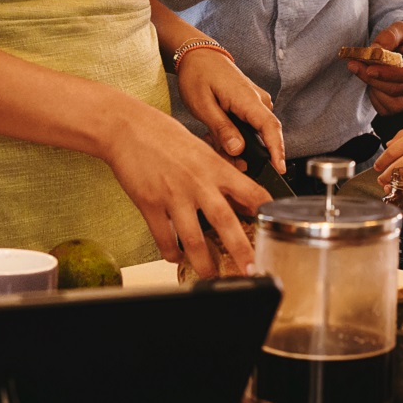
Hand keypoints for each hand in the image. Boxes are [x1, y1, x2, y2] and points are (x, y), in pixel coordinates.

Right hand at [103, 104, 269, 276]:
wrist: (127, 127)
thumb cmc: (165, 136)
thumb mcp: (202, 150)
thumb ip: (221, 175)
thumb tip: (241, 201)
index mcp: (215, 166)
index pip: (251, 190)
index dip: (266, 211)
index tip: (274, 229)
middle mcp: (198, 182)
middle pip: (226, 221)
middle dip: (242, 250)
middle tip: (253, 269)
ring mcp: (173, 195)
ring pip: (193, 238)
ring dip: (204, 262)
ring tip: (211, 275)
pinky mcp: (149, 204)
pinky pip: (163, 237)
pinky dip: (171, 253)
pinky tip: (176, 258)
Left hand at [177, 46, 286, 174]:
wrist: (199, 55)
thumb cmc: (198, 75)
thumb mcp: (203, 105)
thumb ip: (221, 129)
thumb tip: (238, 150)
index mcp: (247, 99)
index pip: (270, 128)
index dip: (277, 150)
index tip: (279, 169)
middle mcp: (258, 100)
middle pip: (263, 137)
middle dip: (245, 154)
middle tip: (220, 156)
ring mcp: (256, 102)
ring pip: (254, 135)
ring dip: (235, 144)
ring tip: (211, 138)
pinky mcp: (251, 105)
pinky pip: (249, 127)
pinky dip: (234, 135)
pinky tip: (216, 133)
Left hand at [346, 21, 402, 115]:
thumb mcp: (402, 28)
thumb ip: (389, 36)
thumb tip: (375, 50)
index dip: (386, 74)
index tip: (368, 69)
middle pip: (396, 89)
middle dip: (372, 79)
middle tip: (354, 65)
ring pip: (392, 103)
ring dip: (374, 90)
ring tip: (364, 72)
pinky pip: (387, 109)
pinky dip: (376, 98)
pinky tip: (372, 82)